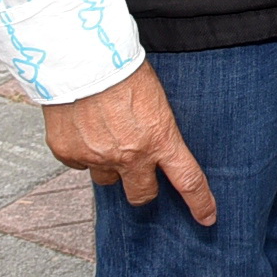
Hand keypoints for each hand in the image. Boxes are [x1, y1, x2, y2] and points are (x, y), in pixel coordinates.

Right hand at [41, 64, 215, 223]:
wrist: (82, 58)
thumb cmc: (124, 68)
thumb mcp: (155, 97)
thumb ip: (156, 127)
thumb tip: (153, 139)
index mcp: (160, 139)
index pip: (188, 180)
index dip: (200, 203)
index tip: (207, 218)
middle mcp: (129, 156)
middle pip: (142, 195)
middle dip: (143, 188)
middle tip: (140, 173)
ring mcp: (97, 158)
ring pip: (107, 180)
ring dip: (110, 167)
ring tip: (106, 137)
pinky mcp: (69, 153)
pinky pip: (79, 163)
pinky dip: (83, 151)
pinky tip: (84, 128)